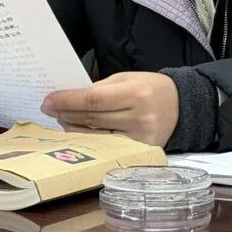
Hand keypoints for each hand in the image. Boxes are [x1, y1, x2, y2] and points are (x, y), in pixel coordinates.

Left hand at [41, 71, 178, 147]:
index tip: (48, 100)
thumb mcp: (127, 79)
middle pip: (91, 119)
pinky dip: (90, 139)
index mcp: (135, 94)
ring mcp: (139, 139)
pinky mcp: (140, 152)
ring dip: (74, 127)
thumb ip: (100, 88)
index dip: (67, 101)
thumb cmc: (151, 88)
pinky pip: (107, 146)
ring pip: (96, 136)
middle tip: (48, 108)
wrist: (183, 106)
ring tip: (61, 118)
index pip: (93, 100)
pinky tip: (79, 131)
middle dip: (65, 113)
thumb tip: (70, 97)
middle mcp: (138, 118)